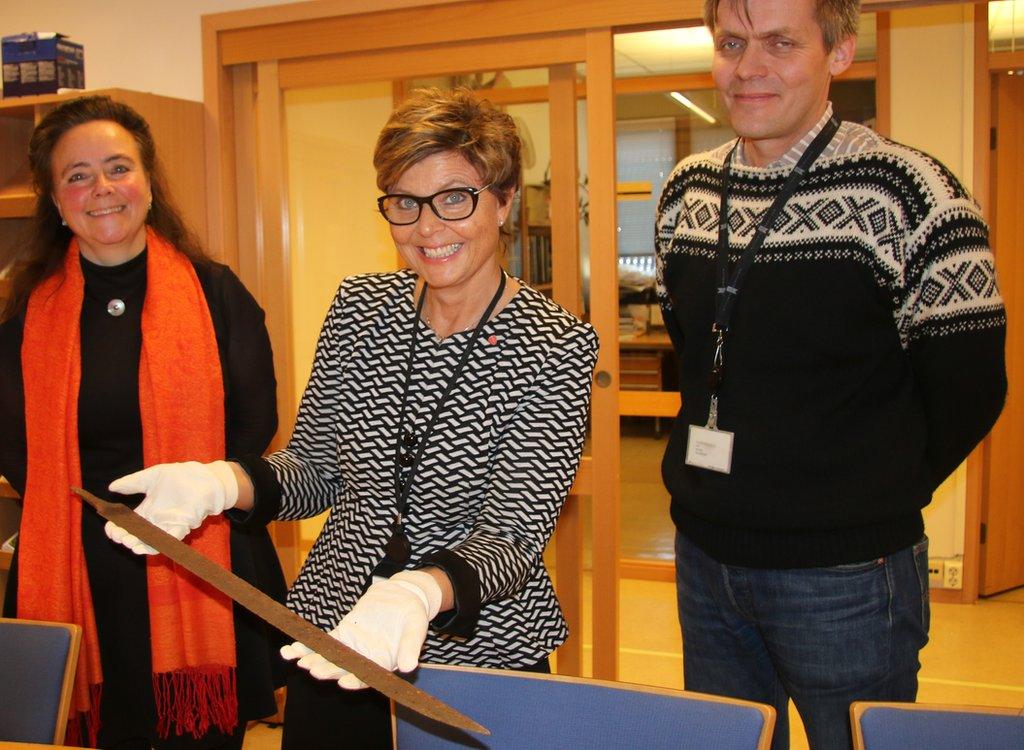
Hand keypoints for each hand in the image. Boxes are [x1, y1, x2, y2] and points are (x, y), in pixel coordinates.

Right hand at [104, 461, 238, 554]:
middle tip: (118, 536)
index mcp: (148, 511)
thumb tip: (111, 487)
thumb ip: (133, 482)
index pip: (127, 524)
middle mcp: (156, 521)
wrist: (204, 478)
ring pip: (151, 542)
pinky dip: (159, 544)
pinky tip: (148, 545)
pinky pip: (170, 539)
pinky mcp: (182, 526)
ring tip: (130, 543)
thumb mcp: (152, 477)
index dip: (117, 528)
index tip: (109, 527)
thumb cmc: (181, 477)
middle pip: (136, 535)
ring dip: (139, 545)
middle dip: (125, 538)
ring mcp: (169, 525)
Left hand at [280, 570, 442, 689]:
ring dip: (311, 659)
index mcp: (382, 665)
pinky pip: (323, 643)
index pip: (366, 677)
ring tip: (295, 658)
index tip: (343, 682)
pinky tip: (291, 649)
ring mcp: (351, 649)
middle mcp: (364, 661)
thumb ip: (411, 648)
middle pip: (343, 668)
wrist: (404, 596)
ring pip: (329, 657)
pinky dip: (308, 646)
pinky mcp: (343, 635)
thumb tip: (408, 667)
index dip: (355, 681)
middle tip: (312, 668)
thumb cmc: (413, 615)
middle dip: (327, 668)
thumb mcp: (416, 629)